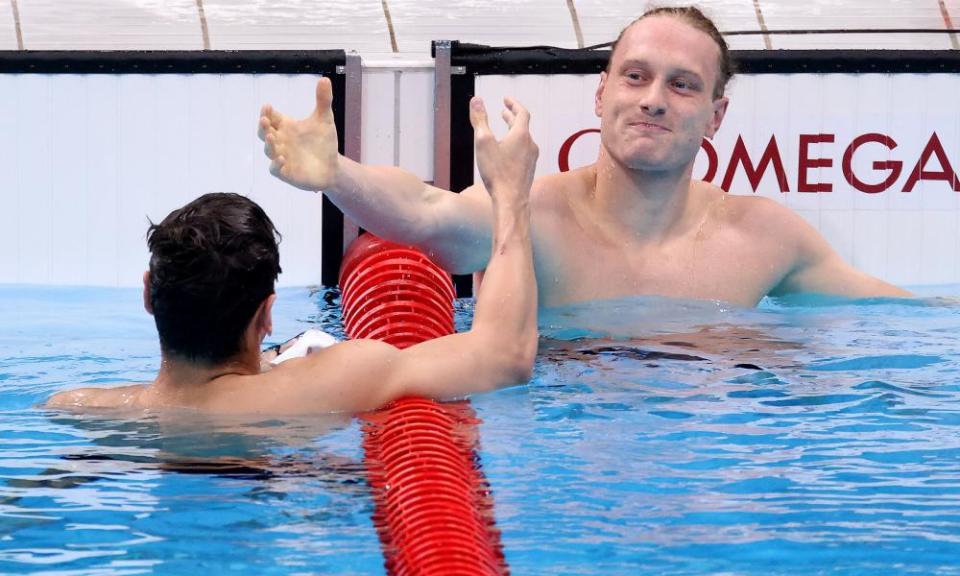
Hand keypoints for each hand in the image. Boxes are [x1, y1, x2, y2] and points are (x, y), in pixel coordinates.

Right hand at [258, 77, 339, 191]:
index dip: (267, 112)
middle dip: (263, 126)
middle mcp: (280, 141)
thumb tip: (325, 79)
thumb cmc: (324, 142)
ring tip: (272, 137)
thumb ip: (323, 100)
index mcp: (286, 127)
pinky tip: (281, 158)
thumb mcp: (324, 119)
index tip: (267, 106)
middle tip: (264, 119)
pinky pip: (275, 169)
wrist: (332, 167)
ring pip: (268, 150)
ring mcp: (281, 157)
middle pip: (265, 132)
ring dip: (269, 143)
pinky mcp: (286, 173)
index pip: (271, 117)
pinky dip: (276, 164)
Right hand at [470, 97, 538, 203]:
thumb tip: (476, 99)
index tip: (506, 99)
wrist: (511, 200)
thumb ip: (480, 120)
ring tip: (504, 131)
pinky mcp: (529, 170)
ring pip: (523, 139)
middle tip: (504, 112)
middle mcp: (530, 144)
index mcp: (521, 135)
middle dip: (512, 117)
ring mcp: (531, 158)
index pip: (522, 112)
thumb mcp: (483, 142)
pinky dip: (515, 145)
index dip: (514, 104)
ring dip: (513, 132)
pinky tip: (506, 153)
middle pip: (523, 126)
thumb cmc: (497, 172)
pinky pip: (523, 152)